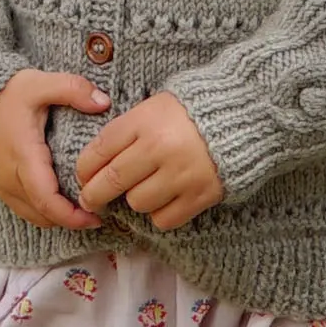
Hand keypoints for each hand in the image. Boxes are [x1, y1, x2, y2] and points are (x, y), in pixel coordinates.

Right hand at [0, 67, 110, 229]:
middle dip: (71, 220)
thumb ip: (72, 89)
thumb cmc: (5, 94)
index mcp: (23, 156)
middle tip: (97, 214)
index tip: (96, 216)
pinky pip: (24, 208)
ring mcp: (1, 185)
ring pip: (33, 215)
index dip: (72, 216)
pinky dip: (44, 211)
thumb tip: (104, 103)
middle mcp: (10, 178)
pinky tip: (60, 201)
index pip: (47, 200)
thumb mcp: (39, 83)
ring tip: (81, 209)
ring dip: (57, 218)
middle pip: (43, 215)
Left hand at [74, 88, 224, 231]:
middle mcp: (159, 148)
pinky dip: (159, 214)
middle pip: (111, 181)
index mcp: (144, 121)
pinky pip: (164, 219)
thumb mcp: (152, 107)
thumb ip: (125, 131)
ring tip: (144, 188)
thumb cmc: (190, 111)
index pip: (98, 151)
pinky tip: (164, 200)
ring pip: (137, 203)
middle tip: (92, 199)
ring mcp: (181, 174)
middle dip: (94, 194)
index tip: (82, 178)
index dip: (83, 170)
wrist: (243, 115)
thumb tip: (94, 164)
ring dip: (135, 200)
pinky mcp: (200, 195)